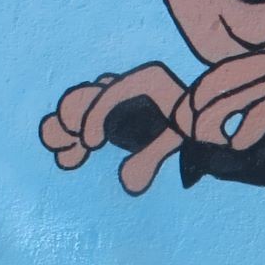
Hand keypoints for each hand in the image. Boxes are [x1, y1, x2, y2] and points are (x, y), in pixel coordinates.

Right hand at [39, 62, 186, 194]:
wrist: (203, 126)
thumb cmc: (195, 128)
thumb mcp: (178, 139)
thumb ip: (152, 157)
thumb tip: (129, 184)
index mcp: (147, 80)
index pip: (112, 93)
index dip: (95, 116)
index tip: (89, 144)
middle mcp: (126, 86)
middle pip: (88, 94)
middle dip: (74, 117)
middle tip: (73, 143)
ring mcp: (115, 99)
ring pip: (79, 106)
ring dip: (65, 128)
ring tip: (61, 150)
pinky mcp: (109, 117)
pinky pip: (82, 122)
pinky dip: (73, 137)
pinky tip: (68, 159)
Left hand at [182, 54, 264, 150]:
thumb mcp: (256, 109)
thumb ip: (226, 109)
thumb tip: (186, 120)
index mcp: (260, 64)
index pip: (218, 75)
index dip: (197, 95)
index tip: (185, 117)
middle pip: (222, 89)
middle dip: (204, 116)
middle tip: (200, 138)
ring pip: (236, 104)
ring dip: (225, 131)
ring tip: (230, 144)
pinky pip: (257, 116)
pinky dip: (245, 135)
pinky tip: (244, 144)